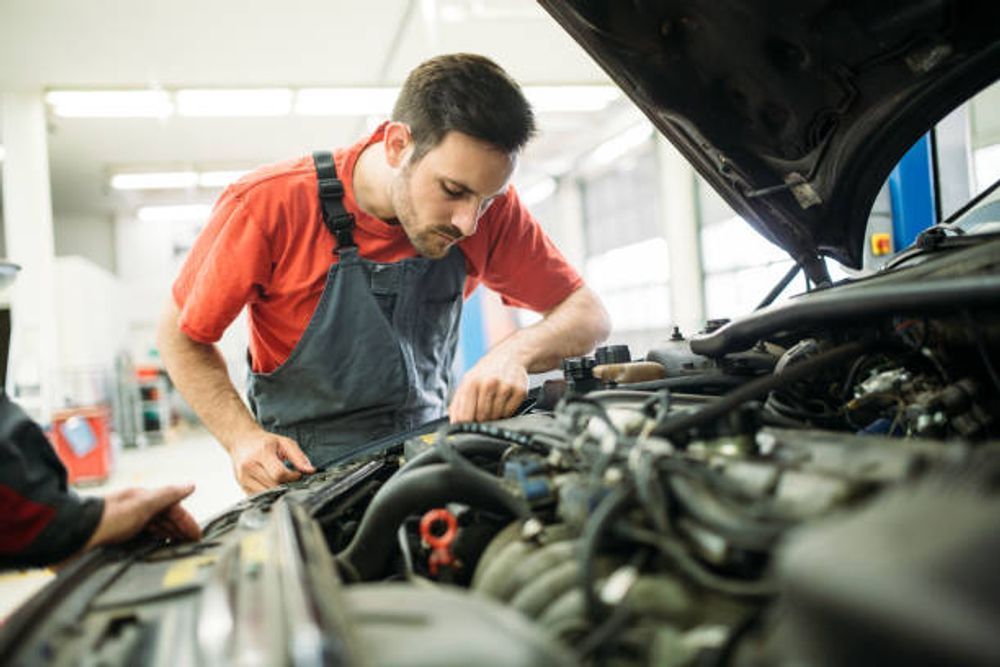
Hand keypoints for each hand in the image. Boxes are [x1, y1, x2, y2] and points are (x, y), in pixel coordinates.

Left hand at [84, 484, 201, 550]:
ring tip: (179, 547)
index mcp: (142, 499)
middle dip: (180, 529)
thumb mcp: (143, 504)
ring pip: (155, 529)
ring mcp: (126, 525)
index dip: (186, 520)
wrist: (75, 536)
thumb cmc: (106, 518)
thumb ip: (168, 495)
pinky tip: (156, 550)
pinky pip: (143, 540)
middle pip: (164, 518)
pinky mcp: (118, 539)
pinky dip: (154, 544)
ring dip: (168, 536)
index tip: (197, 534)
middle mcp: (135, 510)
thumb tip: (190, 486)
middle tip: (192, 543)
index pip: (172, 507)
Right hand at [229, 429, 314, 493]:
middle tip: (291, 479)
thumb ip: (298, 457)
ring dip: (277, 492)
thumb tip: (310, 471)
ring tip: (282, 481)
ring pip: (266, 494)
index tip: (297, 474)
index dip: (292, 477)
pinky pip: (259, 497)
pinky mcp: (242, 486)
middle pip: (273, 485)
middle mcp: (249, 466)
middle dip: (286, 485)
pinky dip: (268, 494)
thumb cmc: (265, 442)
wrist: (242, 441)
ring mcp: (243, 478)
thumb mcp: (284, 442)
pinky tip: (272, 485)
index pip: (279, 473)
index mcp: (261, 453)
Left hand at [448, 351, 528, 422]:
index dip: (466, 424)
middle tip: (482, 410)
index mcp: (472, 382)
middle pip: (482, 417)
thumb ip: (457, 402)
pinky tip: (504, 401)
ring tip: (493, 402)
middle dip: (481, 418)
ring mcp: (505, 387)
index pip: (465, 415)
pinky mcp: (519, 391)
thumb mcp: (467, 381)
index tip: (467, 425)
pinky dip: (506, 412)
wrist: (510, 356)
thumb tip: (454, 422)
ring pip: (496, 416)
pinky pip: (510, 413)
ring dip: (494, 415)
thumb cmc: (486, 371)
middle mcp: (489, 383)